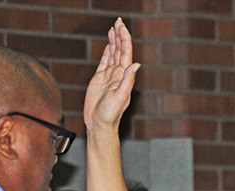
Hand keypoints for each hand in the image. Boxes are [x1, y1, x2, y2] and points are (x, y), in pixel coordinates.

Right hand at [84, 17, 139, 132]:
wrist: (99, 124)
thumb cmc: (111, 115)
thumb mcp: (120, 98)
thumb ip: (127, 81)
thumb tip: (135, 65)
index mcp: (124, 77)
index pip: (125, 54)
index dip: (124, 40)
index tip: (122, 27)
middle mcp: (118, 75)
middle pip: (120, 51)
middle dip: (120, 36)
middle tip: (118, 22)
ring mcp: (109, 76)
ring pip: (112, 54)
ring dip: (114, 41)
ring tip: (113, 28)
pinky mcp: (99, 80)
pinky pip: (104, 62)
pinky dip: (107, 52)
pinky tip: (108, 44)